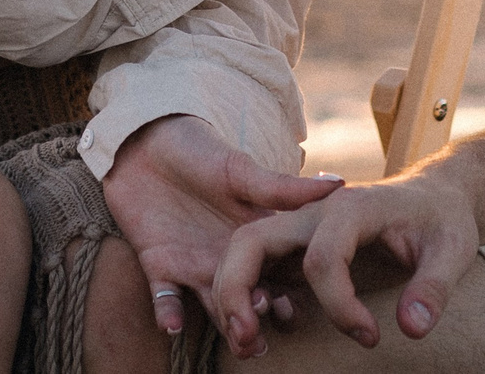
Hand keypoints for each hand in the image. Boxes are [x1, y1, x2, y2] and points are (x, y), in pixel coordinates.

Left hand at [100, 115, 344, 337]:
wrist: (144, 142)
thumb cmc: (197, 150)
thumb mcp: (240, 170)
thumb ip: (282, 188)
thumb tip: (340, 184)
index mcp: (253, 235)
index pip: (278, 273)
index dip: (288, 294)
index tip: (293, 307)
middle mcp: (227, 257)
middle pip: (248, 301)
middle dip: (257, 325)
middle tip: (262, 338)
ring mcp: (193, 264)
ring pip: (214, 309)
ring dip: (224, 329)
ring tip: (236, 341)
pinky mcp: (158, 265)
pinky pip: (164, 300)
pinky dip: (169, 314)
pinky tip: (174, 324)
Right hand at [205, 173, 480, 358]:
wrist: (436, 196)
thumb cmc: (442, 220)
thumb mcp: (453, 248)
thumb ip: (434, 287)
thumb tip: (412, 329)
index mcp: (352, 206)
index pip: (323, 260)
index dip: (341, 308)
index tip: (372, 336)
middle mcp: (315, 211)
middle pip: (252, 240)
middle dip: (238, 291)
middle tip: (249, 342)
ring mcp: (301, 225)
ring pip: (243, 248)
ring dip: (232, 295)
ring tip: (247, 343)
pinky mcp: (298, 243)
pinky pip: (257, 264)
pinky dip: (246, 294)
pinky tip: (260, 329)